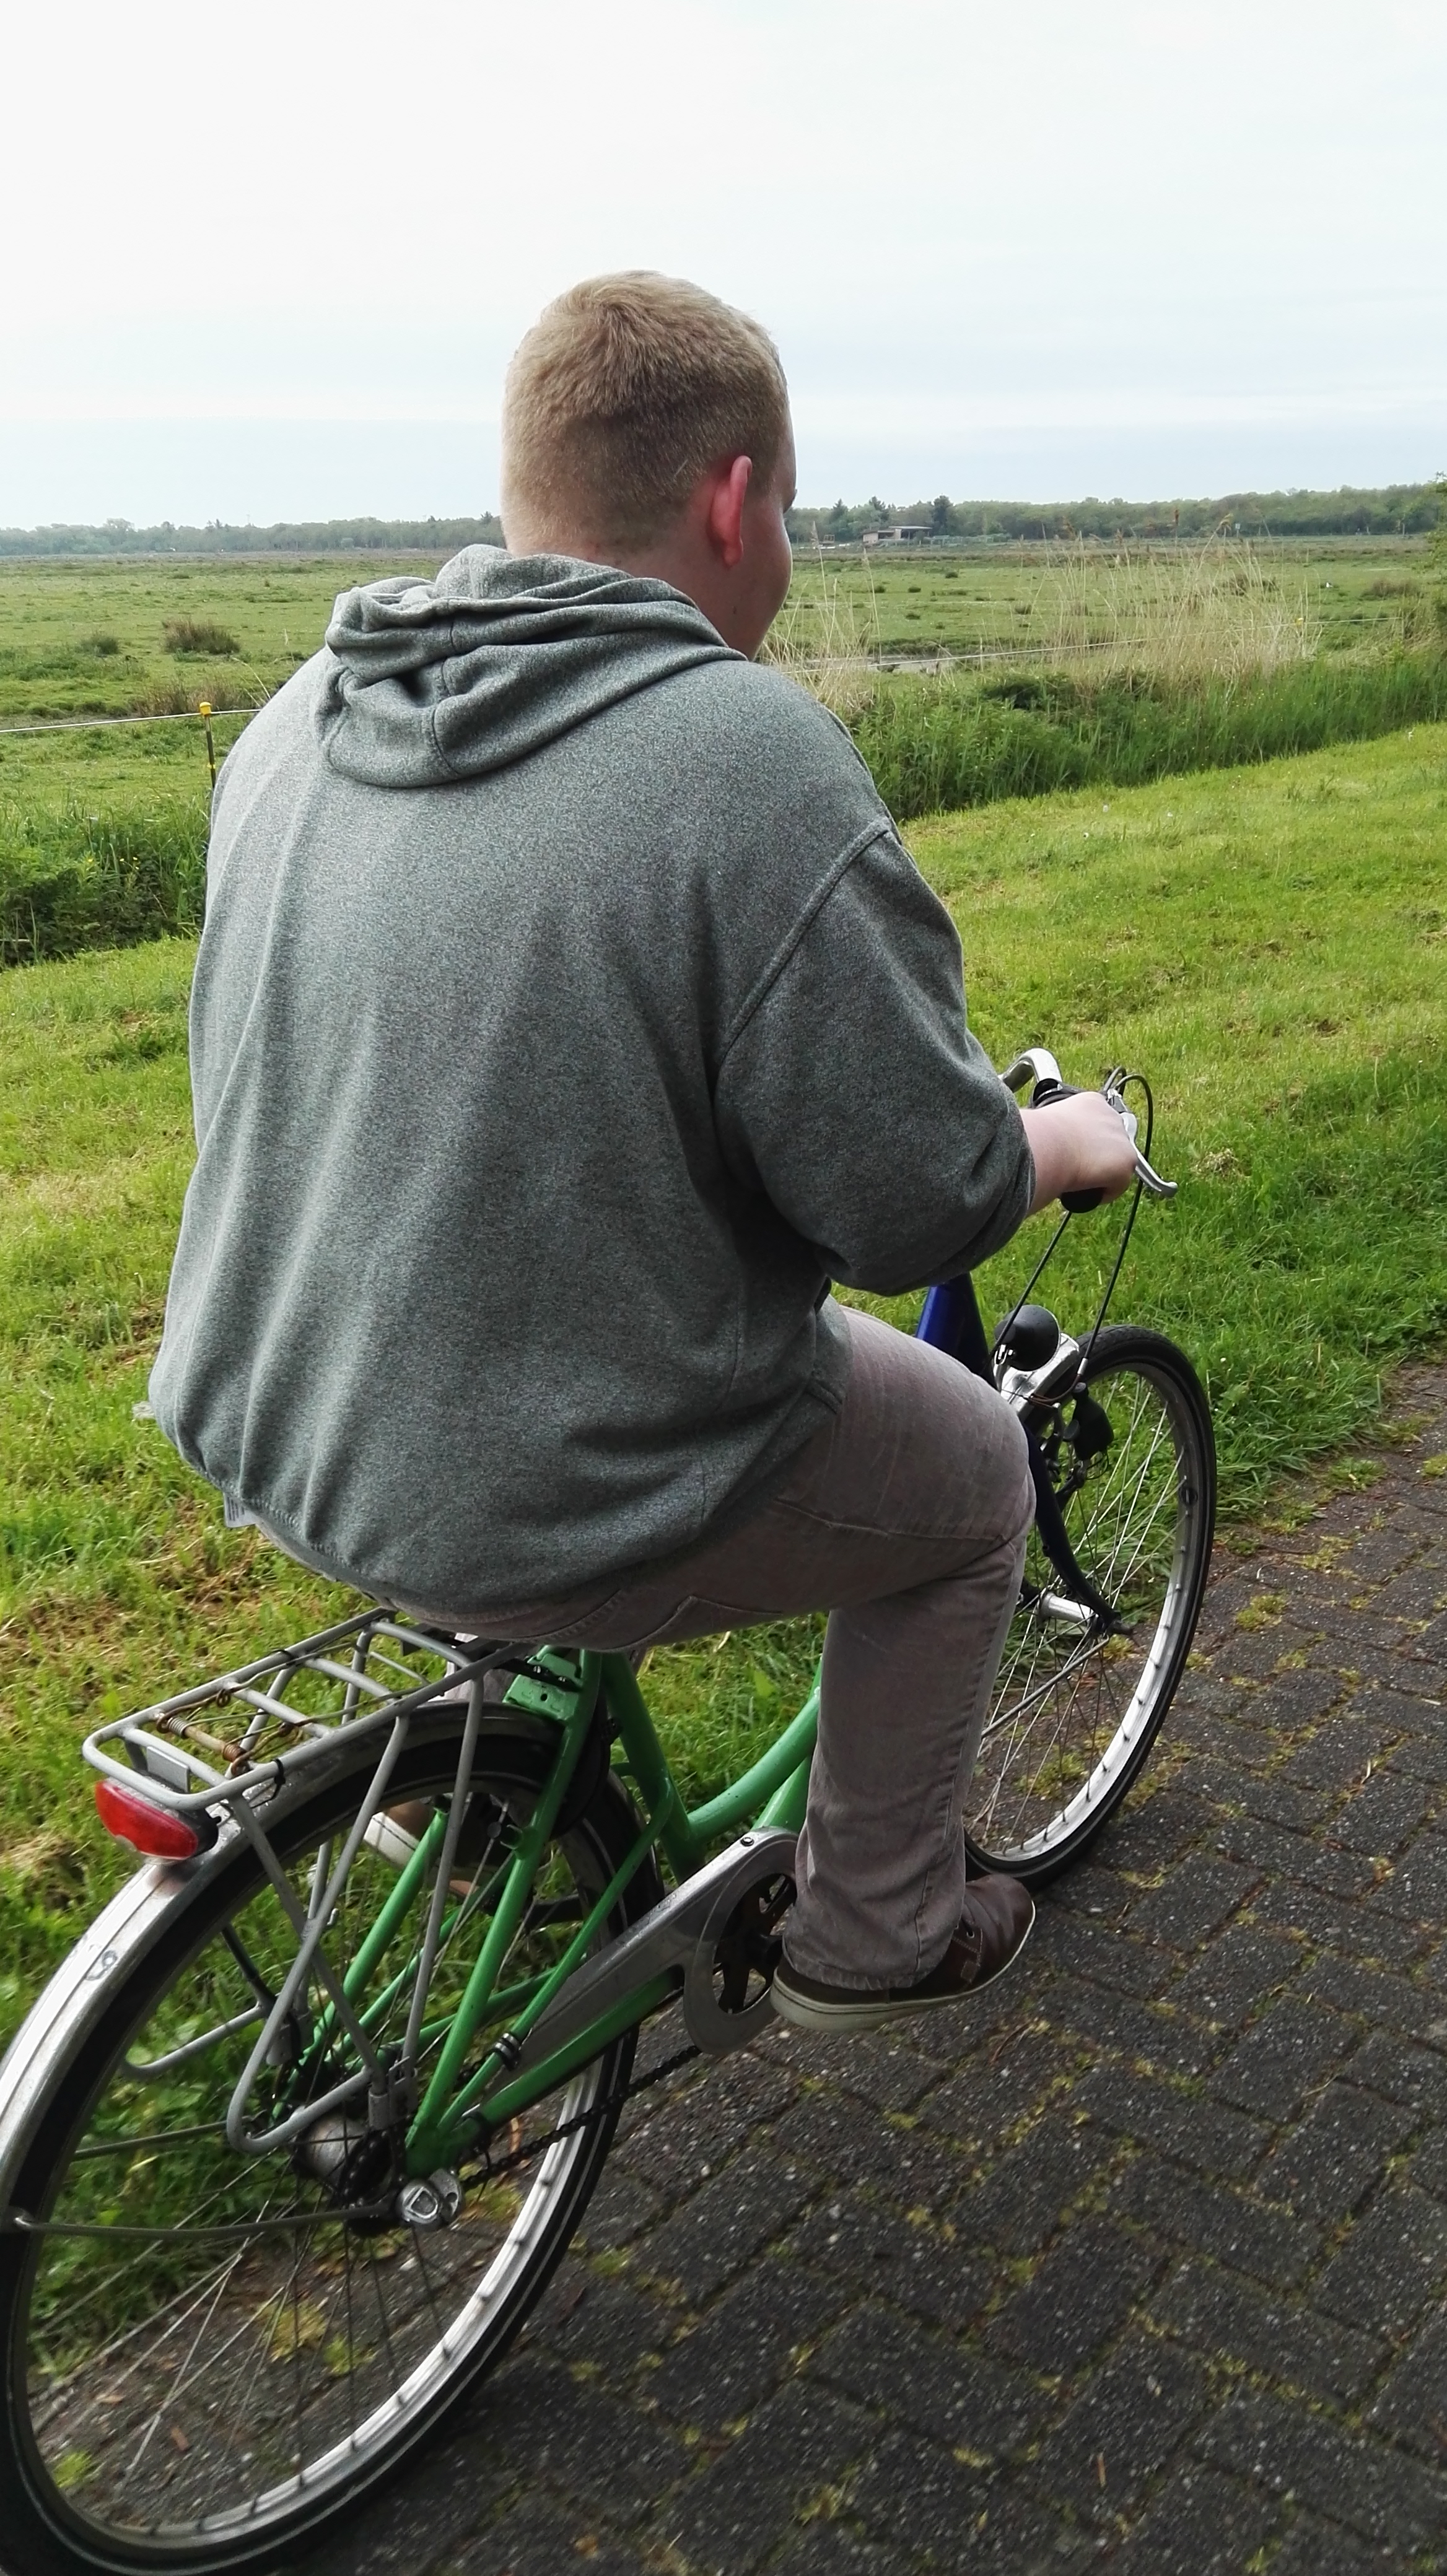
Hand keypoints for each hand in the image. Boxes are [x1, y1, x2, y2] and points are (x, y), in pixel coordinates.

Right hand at [1020, 1091, 1139, 1214]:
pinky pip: (1117, 1185)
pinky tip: (1084, 1189)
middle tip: (1075, 1169)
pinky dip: (1102, 1192)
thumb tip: (1054, 1144)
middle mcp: (1112, 1115)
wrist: (1047, 1145)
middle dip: (1097, 1158)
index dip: (1086, 1143)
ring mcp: (1122, 1137)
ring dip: (1100, 1174)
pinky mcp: (1128, 1160)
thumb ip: (1061, 1131)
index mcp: (1092, 1101)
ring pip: (1115, 1164)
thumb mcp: (1049, 1125)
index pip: (1096, 1125)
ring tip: (1078, 1180)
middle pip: (1110, 1144)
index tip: (1073, 1154)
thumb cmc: (1037, 1137)